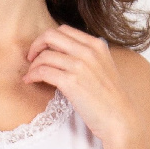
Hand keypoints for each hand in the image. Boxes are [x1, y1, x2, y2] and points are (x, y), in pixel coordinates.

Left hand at [23, 26, 136, 148]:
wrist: (119, 118)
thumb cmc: (109, 98)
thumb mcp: (103, 67)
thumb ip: (88, 56)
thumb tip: (64, 52)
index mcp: (96, 45)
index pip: (64, 30)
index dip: (48, 38)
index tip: (42, 50)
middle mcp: (88, 51)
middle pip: (51, 35)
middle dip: (36, 45)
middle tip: (31, 58)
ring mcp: (80, 66)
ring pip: (44, 55)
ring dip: (33, 65)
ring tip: (31, 74)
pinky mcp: (71, 82)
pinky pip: (43, 71)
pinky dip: (33, 75)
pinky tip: (30, 81)